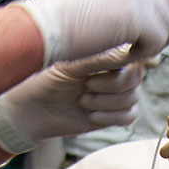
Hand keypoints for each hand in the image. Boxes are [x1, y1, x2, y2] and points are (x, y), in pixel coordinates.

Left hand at [0, 47, 142, 153]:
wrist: (33, 108)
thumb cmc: (46, 78)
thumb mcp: (72, 63)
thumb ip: (100, 57)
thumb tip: (126, 54)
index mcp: (105, 51)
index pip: (132, 55)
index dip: (121, 65)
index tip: (94, 71)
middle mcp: (114, 70)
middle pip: (135, 79)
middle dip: (110, 85)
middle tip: (85, 85)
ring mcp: (115, 93)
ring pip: (132, 98)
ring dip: (107, 103)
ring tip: (82, 101)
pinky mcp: (112, 114)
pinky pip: (129, 116)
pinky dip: (110, 117)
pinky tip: (90, 115)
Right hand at [13, 0, 168, 65]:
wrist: (46, 26)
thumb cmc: (64, 22)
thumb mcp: (101, 5)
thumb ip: (126, 8)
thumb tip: (148, 21)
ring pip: (167, 27)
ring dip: (153, 46)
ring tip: (129, 52)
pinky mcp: (139, 15)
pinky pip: (156, 42)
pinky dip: (142, 54)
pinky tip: (123, 54)